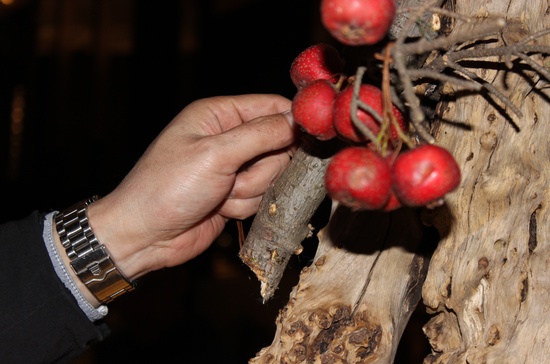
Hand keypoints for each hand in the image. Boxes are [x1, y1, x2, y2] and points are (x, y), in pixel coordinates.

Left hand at [85, 94, 295, 280]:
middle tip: (235, 177)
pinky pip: (262, 196)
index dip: (291, 123)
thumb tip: (296, 119)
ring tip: (220, 194)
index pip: (272, 106)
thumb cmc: (165, 188)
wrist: (144, 237)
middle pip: (279, 144)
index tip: (307, 141)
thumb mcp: (215, 154)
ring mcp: (232, 167)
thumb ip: (260, 134)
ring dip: (250, 190)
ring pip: (273, 175)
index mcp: (218, 114)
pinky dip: (244, 206)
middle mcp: (228, 137)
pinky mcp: (235, 193)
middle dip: (262, 167)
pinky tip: (219, 207)